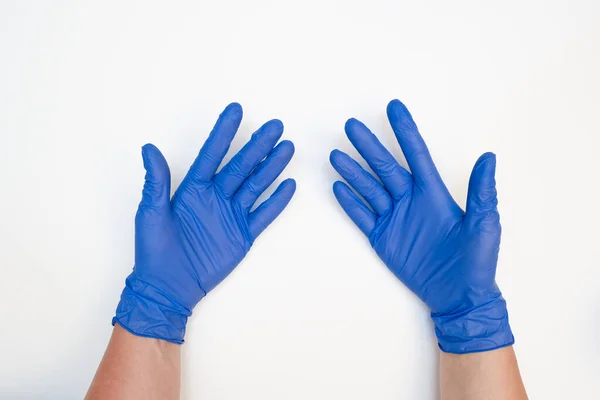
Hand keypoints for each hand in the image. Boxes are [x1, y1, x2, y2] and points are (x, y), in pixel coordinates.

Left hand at [114, 103, 295, 343]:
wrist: (168, 286)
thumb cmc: (154, 248)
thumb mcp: (151, 212)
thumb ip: (155, 181)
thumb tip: (148, 148)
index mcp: (193, 188)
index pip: (212, 154)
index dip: (224, 132)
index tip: (236, 110)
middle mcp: (215, 196)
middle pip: (241, 165)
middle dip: (258, 145)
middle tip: (275, 126)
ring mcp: (231, 215)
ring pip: (256, 185)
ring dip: (272, 167)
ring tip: (287, 147)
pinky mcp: (242, 235)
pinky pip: (263, 215)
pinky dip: (276, 202)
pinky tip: (288, 185)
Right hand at [330, 99, 512, 353]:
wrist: (459, 295)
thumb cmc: (477, 260)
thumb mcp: (484, 224)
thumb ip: (481, 191)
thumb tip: (489, 157)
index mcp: (434, 193)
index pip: (416, 155)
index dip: (405, 131)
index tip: (395, 107)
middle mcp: (411, 201)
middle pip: (385, 167)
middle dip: (369, 146)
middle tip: (352, 125)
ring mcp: (395, 219)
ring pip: (369, 189)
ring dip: (353, 171)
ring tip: (336, 154)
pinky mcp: (383, 238)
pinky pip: (362, 216)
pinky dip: (350, 202)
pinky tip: (338, 186)